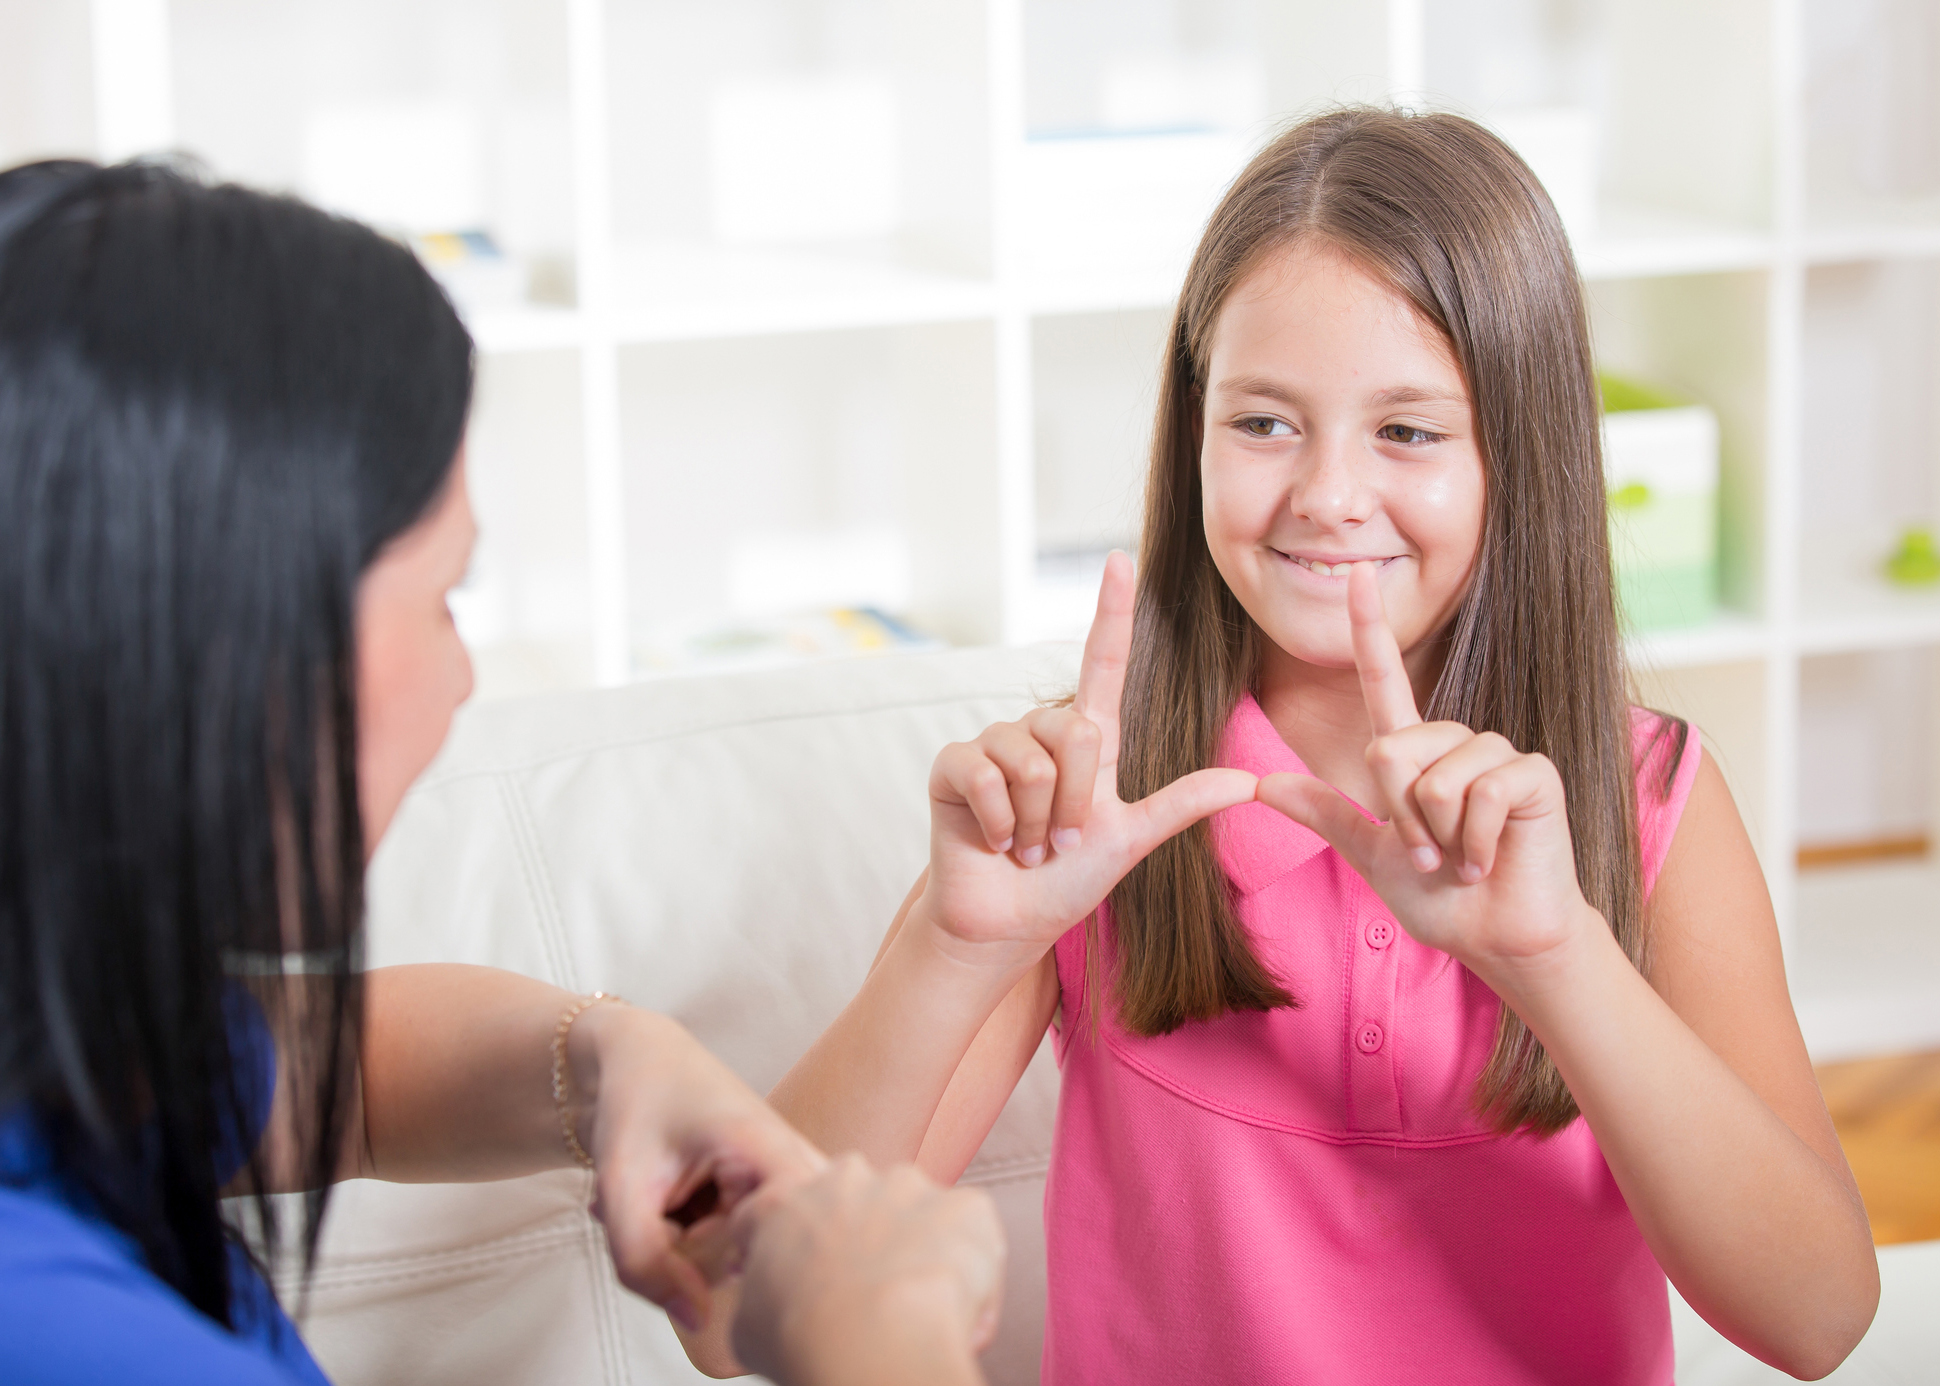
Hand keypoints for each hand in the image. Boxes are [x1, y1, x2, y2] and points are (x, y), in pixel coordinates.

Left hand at [573, 1006, 826, 1335]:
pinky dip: (703, 1232)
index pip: (792, 1238)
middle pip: (771, 1253)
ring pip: (753, 1249)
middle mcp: (795, 1163)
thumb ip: (644, 1262)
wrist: (640, 1059)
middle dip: (702, 1251)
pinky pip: (745, 1239)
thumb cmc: (637, 1106)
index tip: (686, 1235)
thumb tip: (693, 1321)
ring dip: (698, 1241)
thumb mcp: (622, 1187)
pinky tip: (674, 1201)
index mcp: (767, 1151)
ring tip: (661, 1199)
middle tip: (659, 1210)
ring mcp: (787, 1177)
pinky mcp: (774, 1188)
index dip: (746, 1264)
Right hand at [728, 1154, 1001, 1385]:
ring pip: (921, 1216)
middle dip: (870, 1241)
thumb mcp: (748, 1325)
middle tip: (871, 1298)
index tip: (814, 1282)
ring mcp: (911, 1187)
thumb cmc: (804, 1339)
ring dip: (922, 1251)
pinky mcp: (966, 1206)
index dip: (804, 1249)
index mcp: (786, 1200)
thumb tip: (777, 1308)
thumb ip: (763, 1294)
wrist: (868, 1343)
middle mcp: (847, 1178)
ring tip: (917, 1309)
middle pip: (861, 1205)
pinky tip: (956, 1310)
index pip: (787, 1210)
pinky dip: (972, 1271)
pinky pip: (973, 1236)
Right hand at [919, 552, 1257, 956]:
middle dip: (1076, 805)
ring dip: (1038, 823)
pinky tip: (995, 843)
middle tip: (1060, 842)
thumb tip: (1250, 781)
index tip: (1120, 560)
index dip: (1111, 613)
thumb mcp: (1132, 841)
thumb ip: (1182, 806)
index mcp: (1086, 740)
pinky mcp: (952, 767)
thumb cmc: (1065, 883)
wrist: (1005, 924)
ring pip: (1033, 763)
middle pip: (1076, 733)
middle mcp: (1038, 732)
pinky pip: (986, 777)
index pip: (1102, 664)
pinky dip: (1000, 823)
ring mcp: (991, 744)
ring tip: (1027, 846)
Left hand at [1255, 562, 1598, 973]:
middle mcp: (1454, 742)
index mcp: (1414, 752)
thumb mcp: (1371, 854)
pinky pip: (1479, 795)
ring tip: (1462, 858)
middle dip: (1401, 819)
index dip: (1369, 627)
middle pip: (1390, 751)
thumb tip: (1258, 786)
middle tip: (1431, 855)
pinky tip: (1490, 859)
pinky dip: (1474, 843)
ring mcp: (1497, 754)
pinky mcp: (1533, 774)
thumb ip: (1324, 814)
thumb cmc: (1440, 898)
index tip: (1355, 574)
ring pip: (1433, 779)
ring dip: (1438, 837)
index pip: (1384, 679)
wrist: (1497, 938)